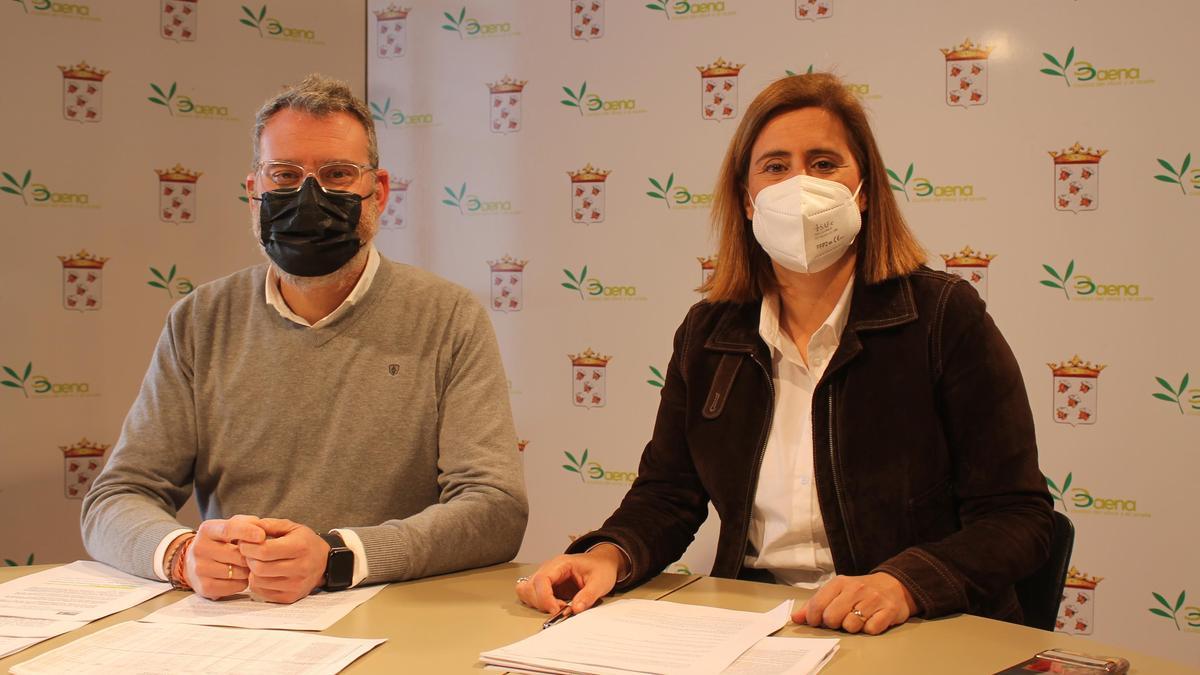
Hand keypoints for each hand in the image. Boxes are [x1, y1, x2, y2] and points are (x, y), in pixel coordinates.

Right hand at [185, 515, 265, 599]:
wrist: (195, 562)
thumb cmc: (221, 542)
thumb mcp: (231, 526)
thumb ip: (247, 523)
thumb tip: (262, 529)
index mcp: (207, 530)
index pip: (228, 529)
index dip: (247, 532)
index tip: (262, 535)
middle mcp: (200, 549)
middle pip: (237, 555)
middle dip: (252, 556)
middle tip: (257, 555)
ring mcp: (200, 569)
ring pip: (238, 572)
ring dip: (248, 570)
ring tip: (246, 565)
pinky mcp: (205, 587)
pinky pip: (235, 587)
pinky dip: (242, 583)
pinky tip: (238, 576)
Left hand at [237, 518, 329, 603]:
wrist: (325, 563)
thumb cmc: (305, 543)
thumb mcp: (291, 527)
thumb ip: (268, 525)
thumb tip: (247, 528)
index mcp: (300, 547)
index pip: (265, 550)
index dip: (249, 547)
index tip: (245, 543)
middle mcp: (300, 568)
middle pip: (259, 568)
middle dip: (248, 559)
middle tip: (249, 553)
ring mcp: (295, 585)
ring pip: (257, 581)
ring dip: (252, 571)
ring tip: (257, 563)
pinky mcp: (290, 597)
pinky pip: (261, 592)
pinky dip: (257, 582)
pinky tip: (264, 574)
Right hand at [515, 544, 627, 614]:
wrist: (603, 563)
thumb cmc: (601, 568)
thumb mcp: (600, 581)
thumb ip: (588, 596)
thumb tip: (575, 609)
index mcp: (561, 563)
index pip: (542, 579)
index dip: (545, 597)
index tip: (556, 611)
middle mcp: (549, 569)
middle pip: (530, 586)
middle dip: (542, 603)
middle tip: (562, 610)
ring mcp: (546, 577)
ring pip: (527, 591)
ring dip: (538, 604)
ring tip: (558, 608)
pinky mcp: (547, 587)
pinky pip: (532, 596)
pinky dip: (539, 604)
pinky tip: (555, 606)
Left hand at [791, 573, 917, 634]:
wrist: (893, 585)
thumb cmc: (860, 591)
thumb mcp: (836, 592)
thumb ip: (814, 604)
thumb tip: (795, 618)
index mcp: (839, 583)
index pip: (816, 605)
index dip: (813, 619)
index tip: (817, 621)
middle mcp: (855, 588)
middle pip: (832, 618)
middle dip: (833, 623)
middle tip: (840, 619)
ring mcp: (873, 599)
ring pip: (851, 625)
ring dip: (852, 627)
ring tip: (857, 619)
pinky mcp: (889, 610)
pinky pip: (871, 630)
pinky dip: (869, 629)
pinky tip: (871, 620)